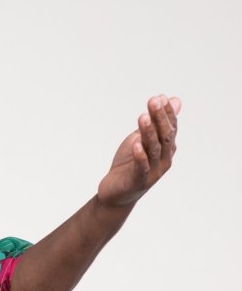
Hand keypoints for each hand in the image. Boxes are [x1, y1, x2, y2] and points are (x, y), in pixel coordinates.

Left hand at [96, 94, 180, 209]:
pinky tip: (135, 144)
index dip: (167, 113)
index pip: (170, 128)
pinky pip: (141, 167)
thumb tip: (173, 99)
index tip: (160, 97)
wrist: (116, 193)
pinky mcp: (139, 181)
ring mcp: (153, 171)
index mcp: (166, 148)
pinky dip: (140, 156)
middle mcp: (164, 159)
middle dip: (159, 118)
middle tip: (153, 101)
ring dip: (148, 132)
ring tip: (143, 117)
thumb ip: (156, 122)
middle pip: (164, 136)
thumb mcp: (141, 139)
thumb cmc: (130, 164)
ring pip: (153, 149)